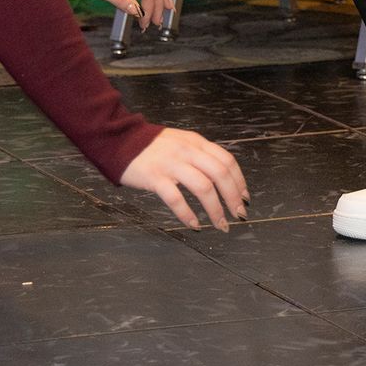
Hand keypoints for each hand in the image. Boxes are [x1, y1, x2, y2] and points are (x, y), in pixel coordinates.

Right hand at [120, 127, 248, 230]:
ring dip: (215, 209)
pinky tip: (194, 225)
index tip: (245, 198)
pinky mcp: (155, 177)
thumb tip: (221, 178)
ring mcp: (171, 164)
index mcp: (196, 142)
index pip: (227, 160)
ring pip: (203, 187)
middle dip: (233, 197)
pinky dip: (188, 214)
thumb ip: (199, 155)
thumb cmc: (152, 146)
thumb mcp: (181, 142)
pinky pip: (176, 199)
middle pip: (220, 174)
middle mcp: (188, 151)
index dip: (239, 181)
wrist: (120, 139)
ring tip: (221, 224)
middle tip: (238, 215)